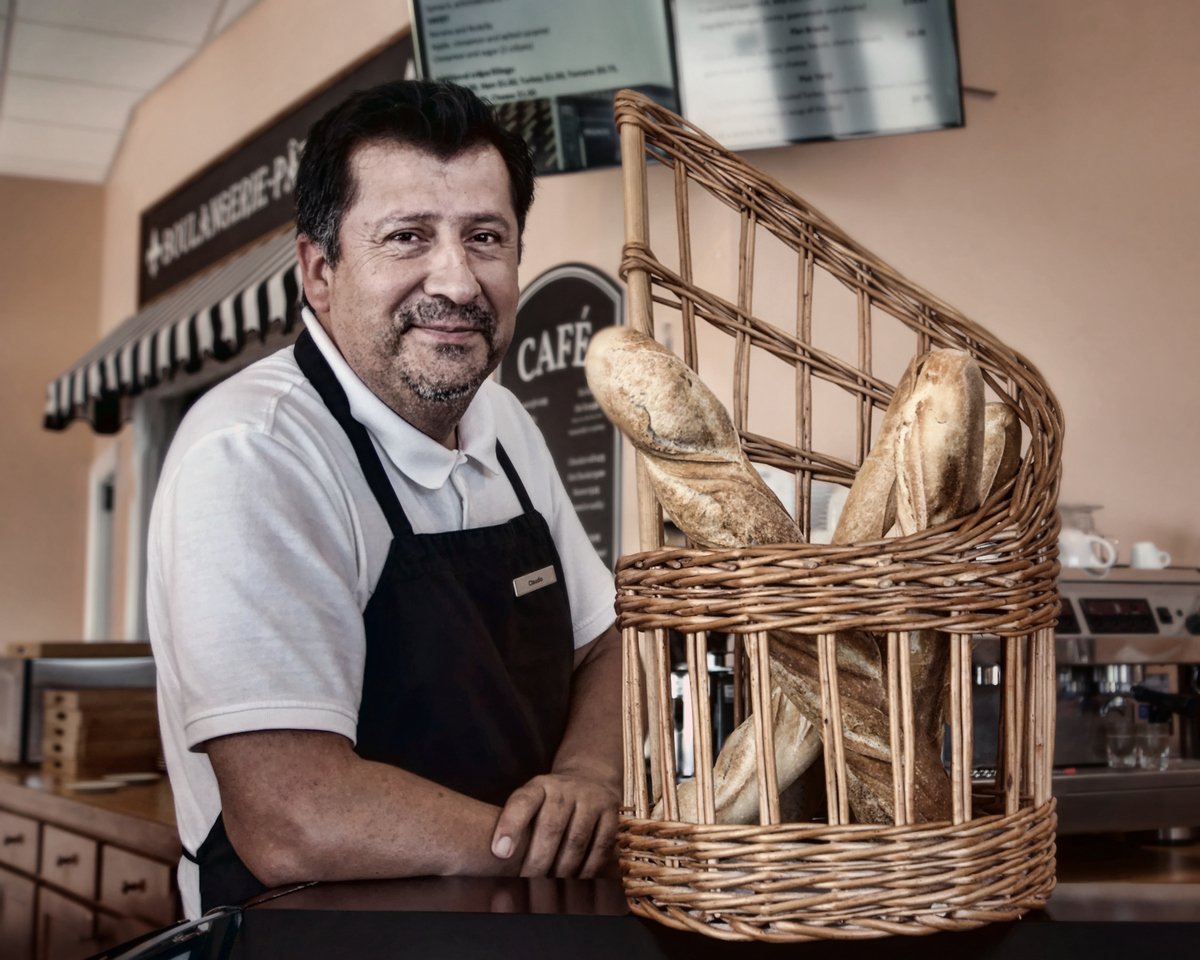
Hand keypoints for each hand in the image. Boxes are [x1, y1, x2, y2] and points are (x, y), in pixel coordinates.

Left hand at [491, 771, 619, 877]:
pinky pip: (600, 847)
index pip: (522, 802)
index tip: (500, 853)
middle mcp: (566, 788)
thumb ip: (517, 823)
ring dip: (562, 869)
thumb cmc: (550, 803)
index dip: (510, 827)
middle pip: (551, 827)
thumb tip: (500, 860)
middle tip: (528, 881)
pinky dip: (587, 868)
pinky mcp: (612, 812)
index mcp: (540, 785)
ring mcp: (591, 799)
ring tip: (551, 883)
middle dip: (537, 860)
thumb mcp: (532, 801)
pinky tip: (576, 878)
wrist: (590, 779)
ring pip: (576, 841)